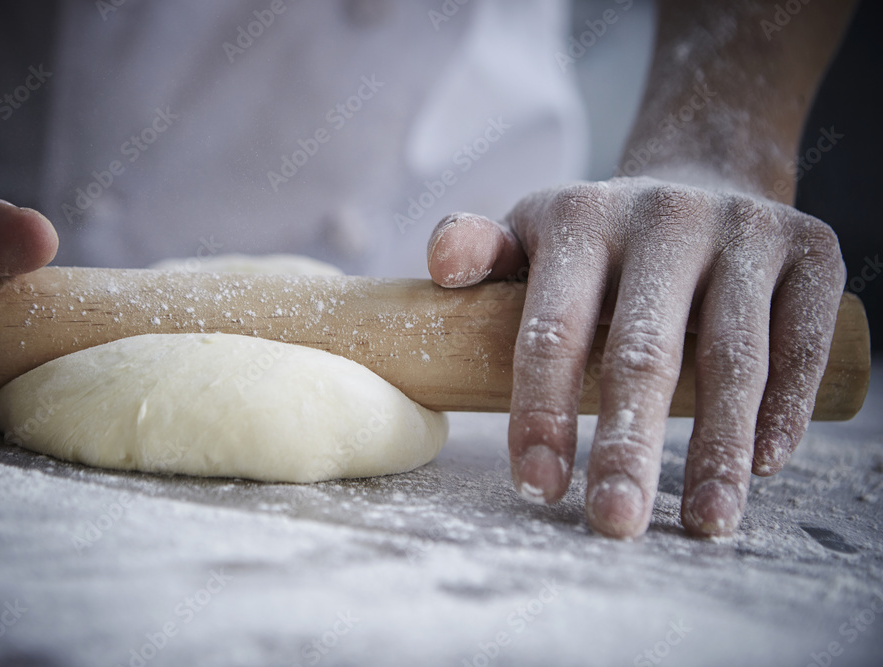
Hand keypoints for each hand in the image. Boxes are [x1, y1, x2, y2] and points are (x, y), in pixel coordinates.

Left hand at [427, 176, 845, 537]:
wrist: (702, 177)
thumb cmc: (599, 236)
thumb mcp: (532, 233)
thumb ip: (480, 250)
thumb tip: (441, 267)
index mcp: (580, 218)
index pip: (552, 329)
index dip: (542, 412)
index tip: (538, 488)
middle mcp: (666, 216)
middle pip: (643, 352)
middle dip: (628, 448)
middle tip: (614, 522)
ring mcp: (744, 229)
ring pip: (733, 358)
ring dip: (717, 449)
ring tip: (703, 521)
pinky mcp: (811, 249)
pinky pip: (802, 340)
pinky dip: (786, 407)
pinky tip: (763, 465)